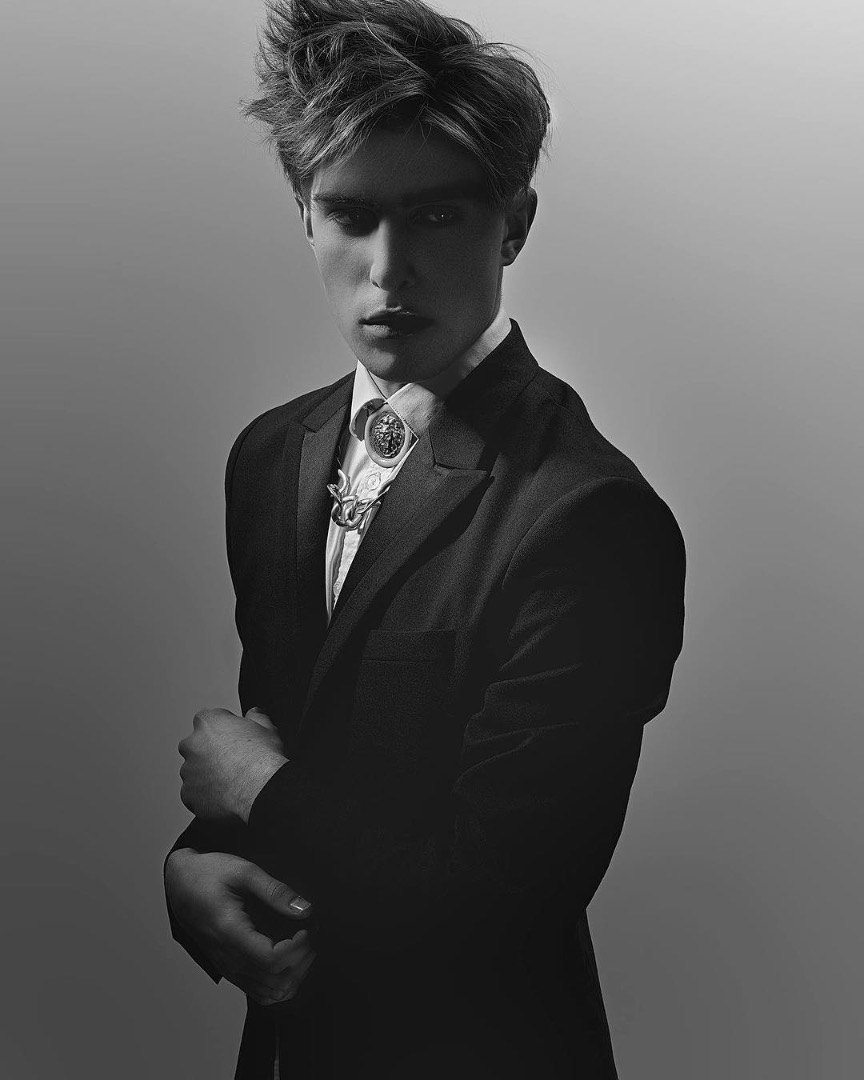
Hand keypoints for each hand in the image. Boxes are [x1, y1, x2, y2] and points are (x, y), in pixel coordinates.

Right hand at [165, 849, 315, 1005]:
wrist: (179, 882)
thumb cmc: (207, 874)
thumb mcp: (244, 871)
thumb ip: (276, 891)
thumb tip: (304, 909)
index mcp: (230, 932)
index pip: (271, 961)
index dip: (298, 950)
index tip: (307, 930)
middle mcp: (227, 956)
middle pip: (274, 982)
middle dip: (301, 962)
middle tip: (310, 936)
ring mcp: (227, 966)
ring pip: (268, 993)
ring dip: (293, 975)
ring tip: (303, 948)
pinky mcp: (229, 968)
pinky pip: (258, 991)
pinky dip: (279, 984)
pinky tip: (289, 961)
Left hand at [179, 707, 286, 821]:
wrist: (260, 790)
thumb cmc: (262, 759)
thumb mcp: (267, 728)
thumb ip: (256, 716)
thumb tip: (255, 713)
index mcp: (208, 723)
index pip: (208, 720)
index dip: (223, 730)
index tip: (233, 739)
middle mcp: (192, 744)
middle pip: (196, 746)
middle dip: (209, 753)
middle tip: (232, 763)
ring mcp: (188, 771)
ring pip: (194, 772)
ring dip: (206, 776)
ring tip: (231, 783)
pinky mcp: (188, 795)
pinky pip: (194, 795)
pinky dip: (205, 796)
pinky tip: (225, 797)